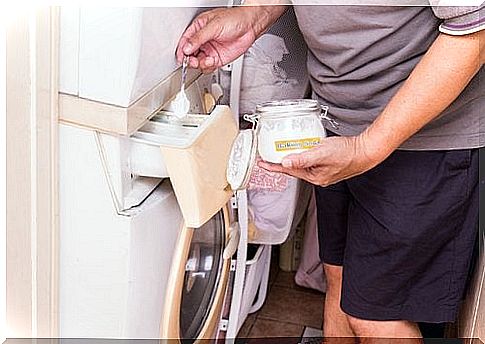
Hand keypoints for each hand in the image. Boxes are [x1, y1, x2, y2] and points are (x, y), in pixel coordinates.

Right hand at [176, 6, 285, 72]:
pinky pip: (208, 66)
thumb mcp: (214, 26)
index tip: (182, 57)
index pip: (185, 41)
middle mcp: (203, 41)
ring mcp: (209, 50)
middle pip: (189, 54)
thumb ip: (199, 37)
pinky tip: (212, 61)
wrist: (250, 26)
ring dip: (200, 64)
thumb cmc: (234, 19)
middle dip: (190, 59)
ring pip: (198, 62)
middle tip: (193, 60)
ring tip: (206, 60)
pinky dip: (208, 66)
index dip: (182, 50)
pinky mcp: (217, 59)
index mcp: (198, 28)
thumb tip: (187, 47)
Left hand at [258, 135, 383, 185]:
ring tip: (283, 151)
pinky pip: (310, 162)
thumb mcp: (321, 153)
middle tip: (269, 156)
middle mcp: (317, 177)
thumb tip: (286, 163)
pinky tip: (304, 149)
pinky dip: (304, 156)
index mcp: (314, 177)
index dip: (274, 166)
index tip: (262, 163)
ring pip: (302, 165)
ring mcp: (323, 172)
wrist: (366, 151)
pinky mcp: (328, 166)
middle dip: (281, 163)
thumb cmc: (347, 153)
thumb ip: (303, 158)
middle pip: (294, 169)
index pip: (288, 171)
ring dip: (293, 158)